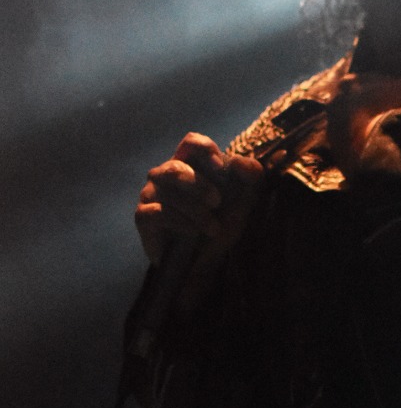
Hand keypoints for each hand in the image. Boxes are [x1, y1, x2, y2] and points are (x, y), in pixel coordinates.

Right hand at [135, 132, 264, 266]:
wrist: (203, 264)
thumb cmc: (219, 227)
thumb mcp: (242, 204)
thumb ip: (250, 180)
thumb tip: (243, 162)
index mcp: (190, 165)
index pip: (191, 142)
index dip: (204, 149)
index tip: (220, 168)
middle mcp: (166, 175)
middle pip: (176, 166)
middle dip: (200, 185)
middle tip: (217, 203)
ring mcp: (151, 194)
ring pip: (167, 189)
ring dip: (195, 209)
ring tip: (212, 228)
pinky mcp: (144, 216)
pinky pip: (158, 211)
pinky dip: (180, 222)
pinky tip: (193, 233)